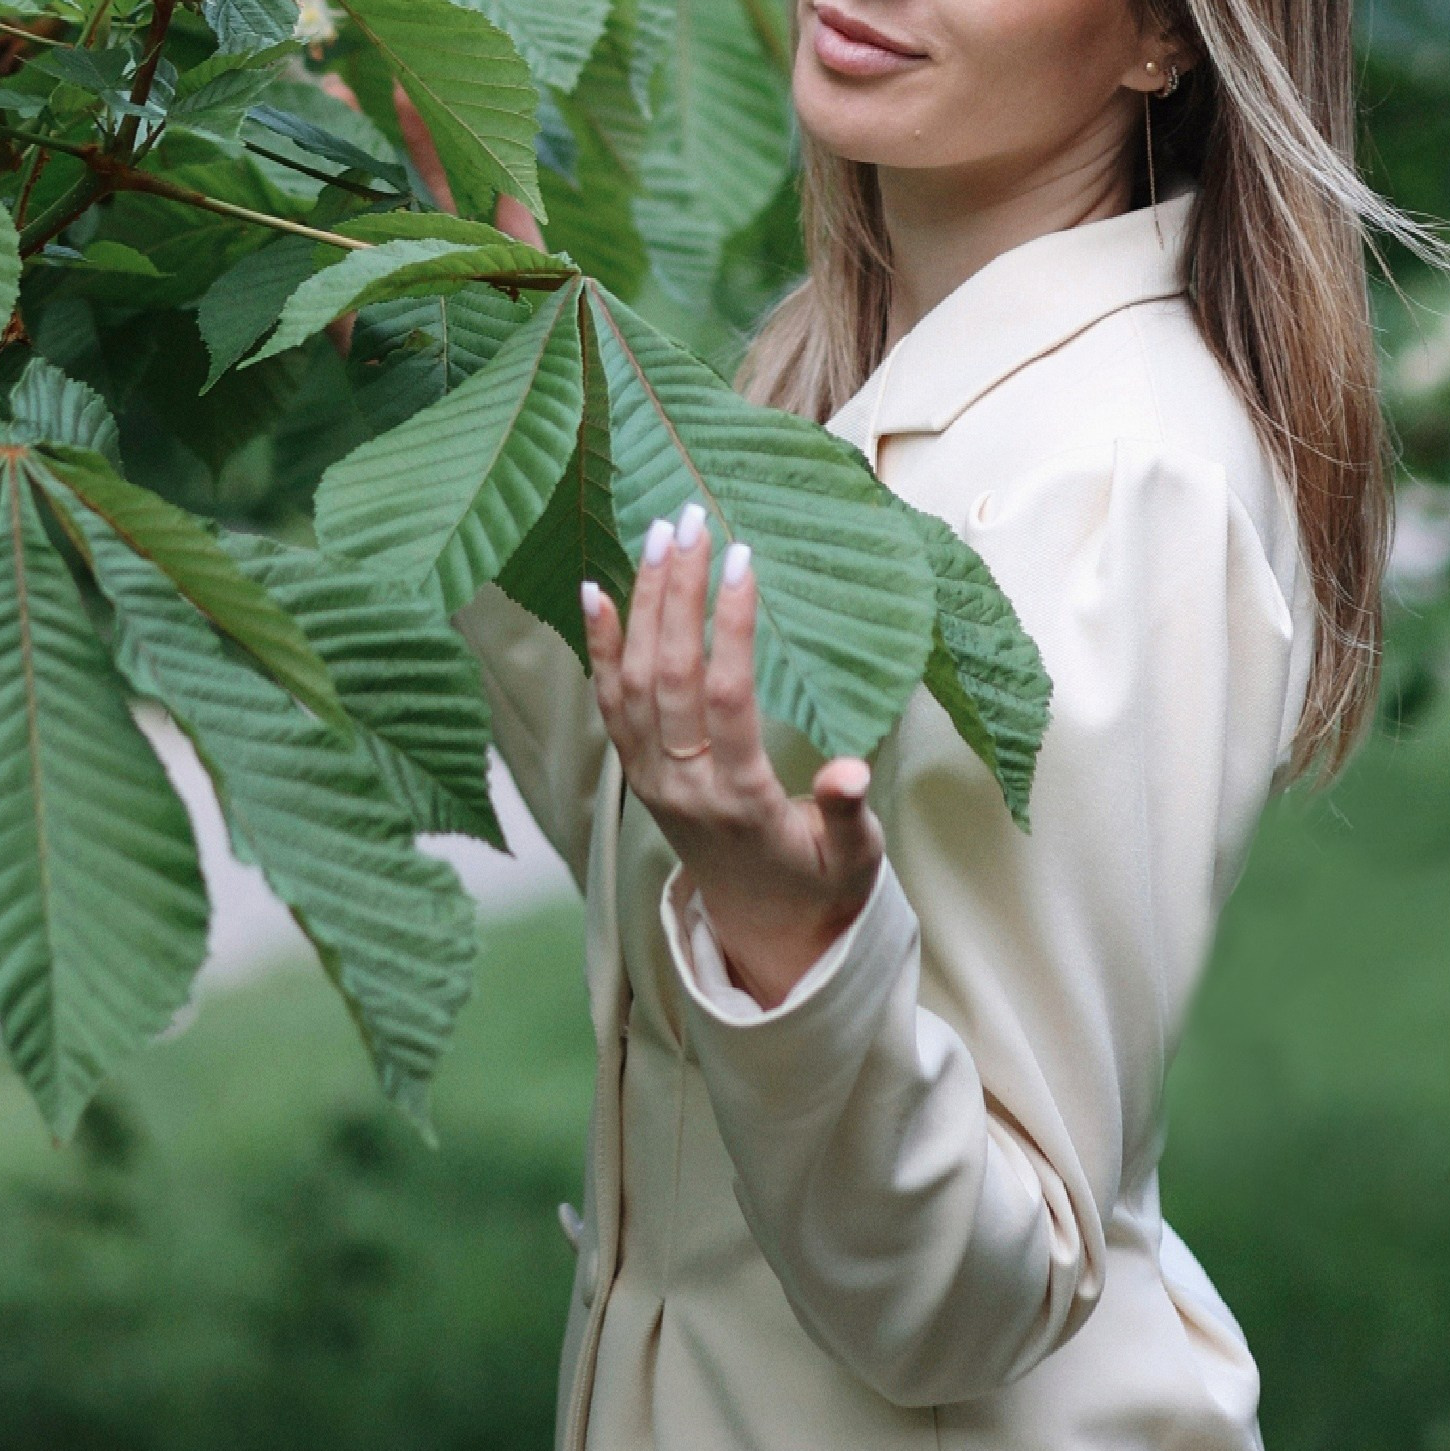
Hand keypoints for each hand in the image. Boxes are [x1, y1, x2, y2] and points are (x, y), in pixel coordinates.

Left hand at [583, 506, 882, 1011]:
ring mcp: (651, 780)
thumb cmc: (818, 880)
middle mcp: (684, 787)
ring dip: (642, 603)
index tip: (744, 558)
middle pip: (670, 677)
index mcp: (743, 801)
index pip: (727, 699)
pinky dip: (600, 646)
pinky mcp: (636, 774)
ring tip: (659, 533)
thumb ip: (847, 814)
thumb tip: (850, 772)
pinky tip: (597, 590)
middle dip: (679, 593)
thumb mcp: (852, 858)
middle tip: (694, 521)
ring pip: (634, 682)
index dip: (732, 627)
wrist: (763, 929)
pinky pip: (609, 704)